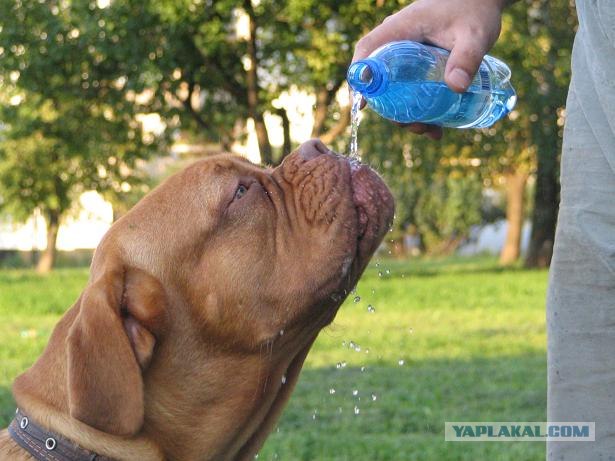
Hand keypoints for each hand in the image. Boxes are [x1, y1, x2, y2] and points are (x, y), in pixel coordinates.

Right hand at [352, 0, 505, 138]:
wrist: (484, 1)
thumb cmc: (476, 9)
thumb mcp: (474, 34)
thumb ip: (467, 58)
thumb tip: (456, 87)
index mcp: (402, 27)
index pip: (368, 49)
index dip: (360, 77)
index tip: (362, 103)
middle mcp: (398, 41)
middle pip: (380, 78)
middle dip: (390, 108)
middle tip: (412, 125)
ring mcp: (406, 54)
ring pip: (395, 88)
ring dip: (407, 113)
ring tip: (430, 131)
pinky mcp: (417, 64)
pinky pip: (409, 88)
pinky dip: (419, 108)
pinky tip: (437, 126)